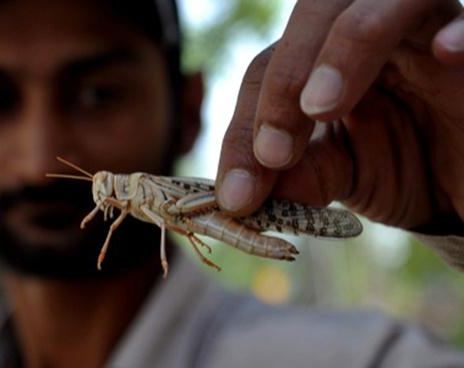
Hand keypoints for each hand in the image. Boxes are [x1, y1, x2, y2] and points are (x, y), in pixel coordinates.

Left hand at [215, 0, 463, 231]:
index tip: (237, 194)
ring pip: (385, 1)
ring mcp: (425, 31)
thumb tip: (243, 194)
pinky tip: (444, 53)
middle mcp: (370, 34)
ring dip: (347, 48)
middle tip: (272, 153)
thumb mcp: (338, 176)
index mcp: (324, 58)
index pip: (270, 68)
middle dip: (284, 81)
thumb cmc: (398, 167)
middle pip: (316, 14)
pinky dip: (461, 32)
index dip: (245, 128)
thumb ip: (297, 175)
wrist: (461, 189)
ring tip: (320, 107)